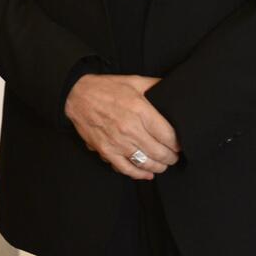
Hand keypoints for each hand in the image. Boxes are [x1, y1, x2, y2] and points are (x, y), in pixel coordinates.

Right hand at [64, 74, 179, 178]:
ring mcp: (117, 142)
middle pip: (161, 153)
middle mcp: (130, 129)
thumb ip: (155, 85)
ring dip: (159, 167)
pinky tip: (147, 173)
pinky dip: (139, 174)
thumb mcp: (133, 81)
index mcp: (140, 110)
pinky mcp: (106, 151)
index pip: (169, 136)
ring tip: (162, 163)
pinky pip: (127, 169)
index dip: (178, 143)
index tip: (180, 144)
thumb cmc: (105, 88)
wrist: (76, 95)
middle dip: (171, 157)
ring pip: (147, 164)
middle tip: (174, 155)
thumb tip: (174, 88)